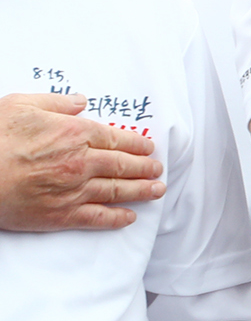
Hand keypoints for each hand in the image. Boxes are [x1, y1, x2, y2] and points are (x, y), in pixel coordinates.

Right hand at [0, 92, 164, 230]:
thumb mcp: (22, 105)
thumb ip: (56, 103)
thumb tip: (80, 102)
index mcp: (75, 133)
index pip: (117, 138)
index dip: (136, 144)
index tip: (148, 148)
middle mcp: (81, 162)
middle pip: (123, 166)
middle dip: (145, 168)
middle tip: (157, 169)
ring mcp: (73, 191)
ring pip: (117, 191)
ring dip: (141, 191)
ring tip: (157, 189)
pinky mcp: (60, 215)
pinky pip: (96, 218)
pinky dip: (116, 218)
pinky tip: (129, 217)